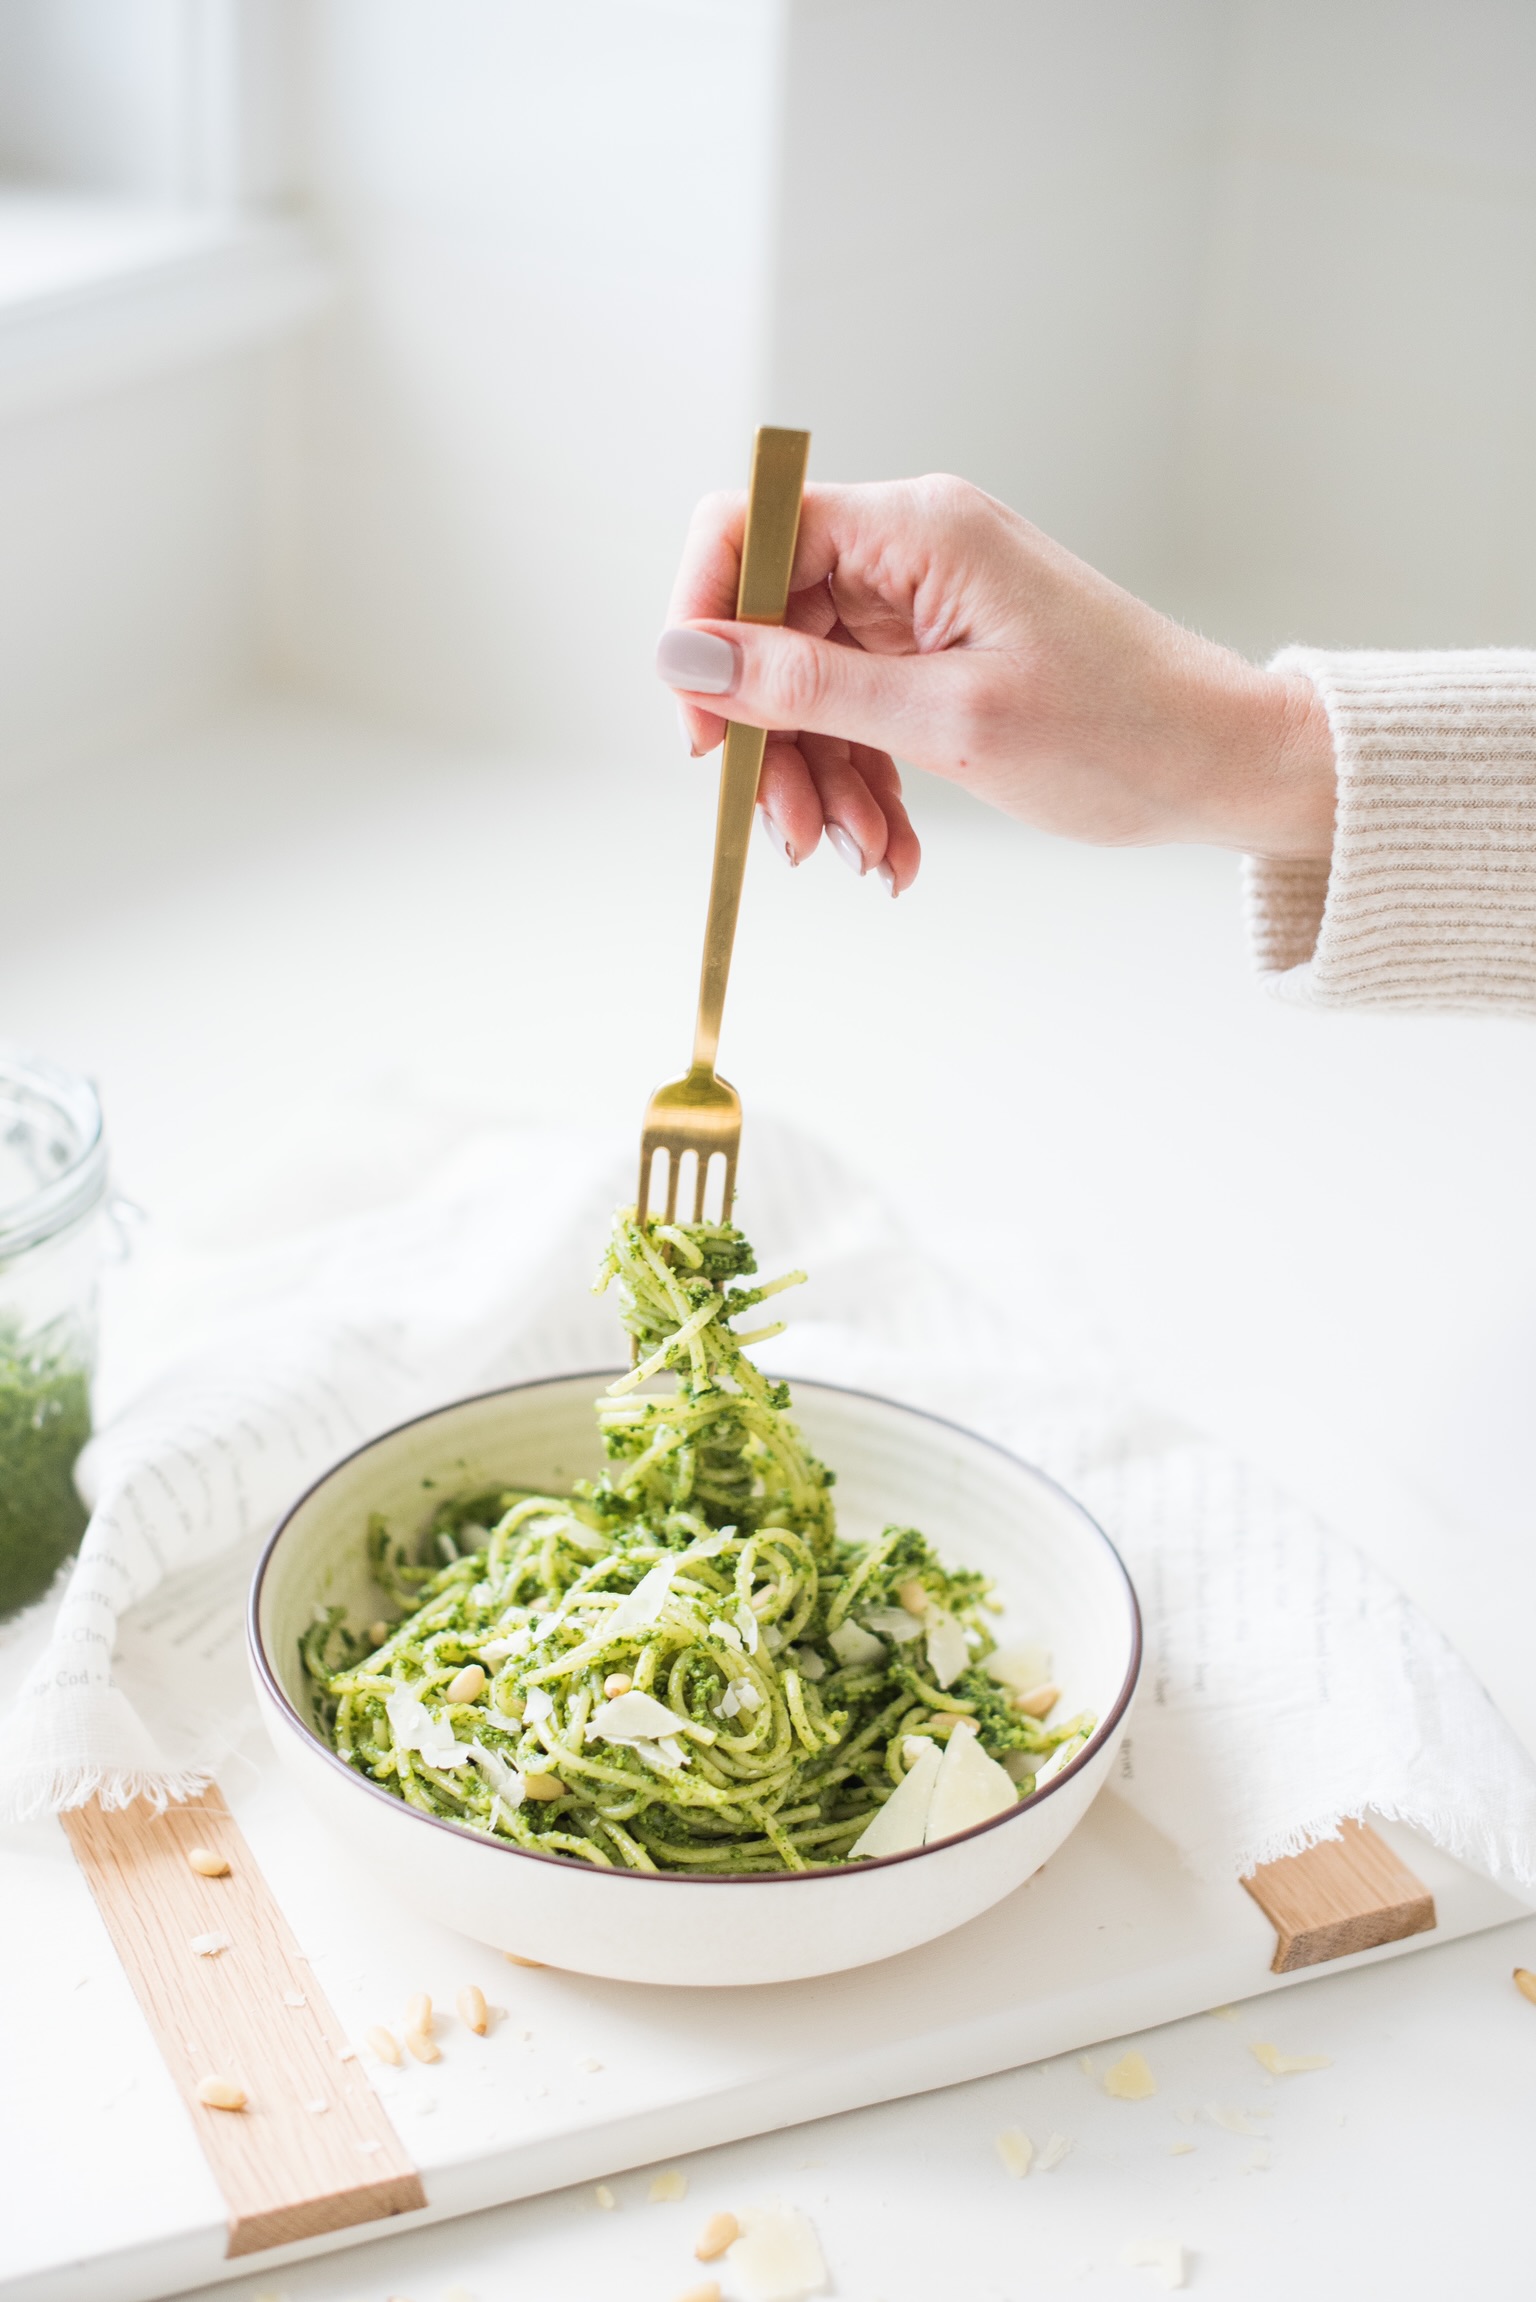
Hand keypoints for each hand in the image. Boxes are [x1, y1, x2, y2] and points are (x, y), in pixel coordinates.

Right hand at [657, 475, 1335, 891]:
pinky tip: (893, 851)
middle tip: (797, 840)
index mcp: (916, 530)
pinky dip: (864, 784)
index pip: (748, 528)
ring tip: (866, 858)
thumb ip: (806, 686)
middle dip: (770, 742)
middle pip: (770, 626)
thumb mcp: (949, 721)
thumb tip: (684, 655)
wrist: (1224, 765)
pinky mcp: (942, 653)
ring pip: (810, 684)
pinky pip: (861, 713)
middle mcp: (912, 549)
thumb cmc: (1120, 735)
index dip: (702, 623)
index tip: (706, 732)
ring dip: (820, 782)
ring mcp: (926, 603)